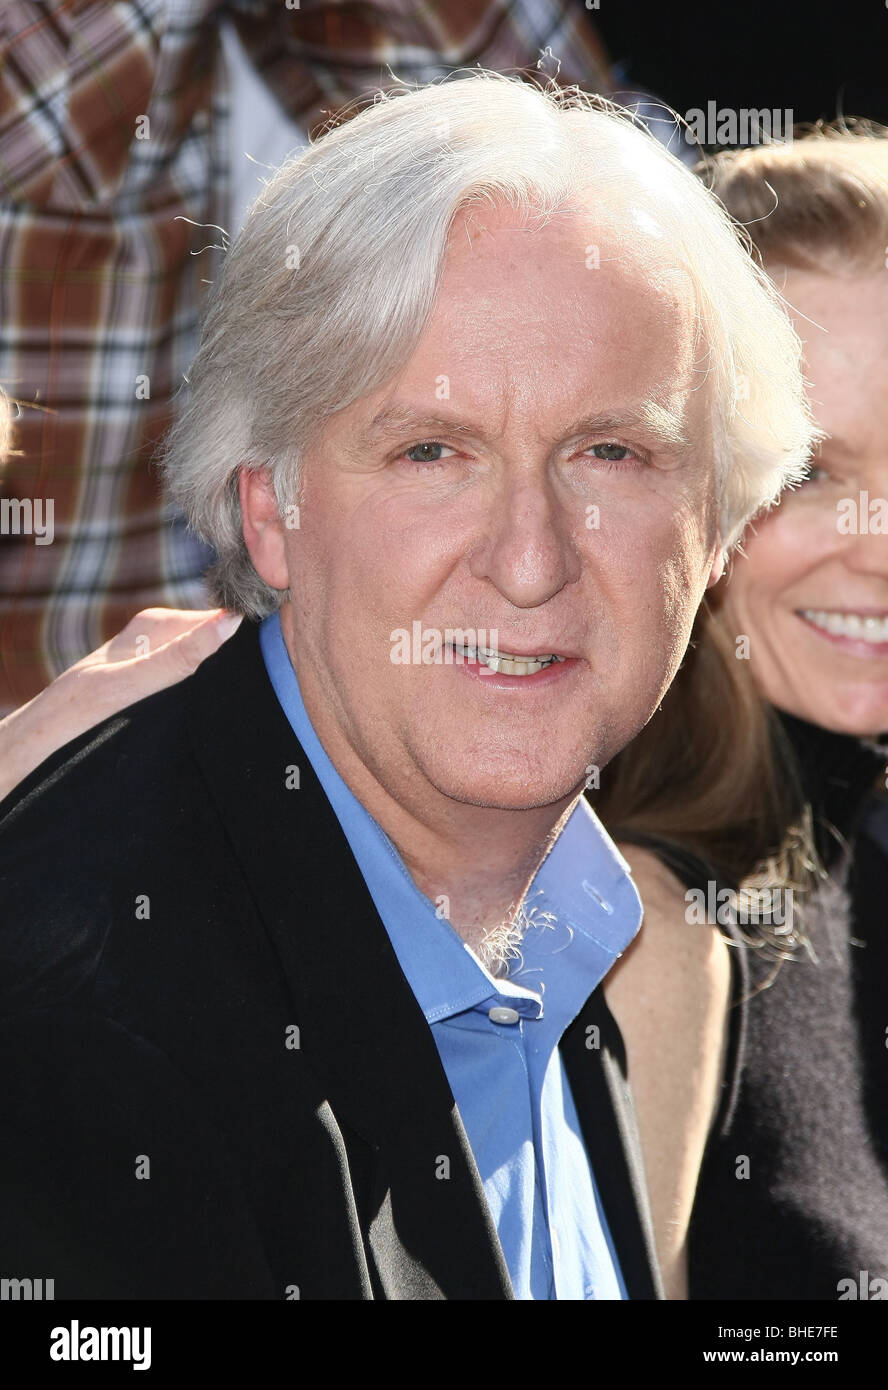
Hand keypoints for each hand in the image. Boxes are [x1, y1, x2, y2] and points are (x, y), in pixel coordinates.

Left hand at [0, 608, 240, 802]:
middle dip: (240, 660)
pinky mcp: (154, 674)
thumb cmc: (79, 711)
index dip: (250, 640)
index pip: (222, 621)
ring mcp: (155, 653)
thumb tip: (233, 622)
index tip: (278, 661)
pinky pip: (192, 674)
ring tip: (243, 698)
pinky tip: (214, 704)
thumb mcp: (131, 684)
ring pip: (207, 658)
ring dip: (225, 676)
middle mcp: (157, 633)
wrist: (44, 736)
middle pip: (217, 639)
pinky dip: (207, 686)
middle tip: (262, 687)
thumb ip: (181, 657)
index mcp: (155, 624)